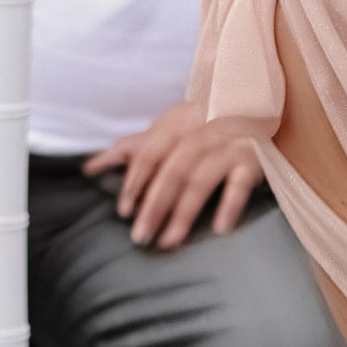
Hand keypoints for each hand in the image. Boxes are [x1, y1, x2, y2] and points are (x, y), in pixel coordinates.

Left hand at [81, 101, 263, 249]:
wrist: (257, 106)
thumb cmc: (206, 122)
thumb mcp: (170, 128)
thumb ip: (132, 147)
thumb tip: (89, 166)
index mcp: (177, 122)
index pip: (149, 153)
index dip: (135, 182)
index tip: (125, 211)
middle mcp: (202, 131)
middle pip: (172, 171)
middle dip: (154, 205)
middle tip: (141, 235)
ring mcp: (229, 145)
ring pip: (200, 181)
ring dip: (184, 212)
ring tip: (169, 240)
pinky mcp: (253, 160)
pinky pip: (240, 185)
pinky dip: (230, 206)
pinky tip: (219, 229)